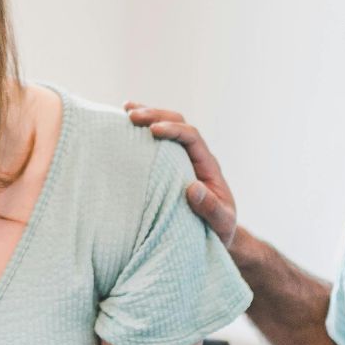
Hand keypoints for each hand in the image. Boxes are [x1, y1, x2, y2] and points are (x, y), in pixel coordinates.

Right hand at [124, 102, 237, 248]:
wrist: (216, 235)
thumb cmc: (219, 231)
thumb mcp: (221, 223)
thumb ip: (211, 208)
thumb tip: (193, 188)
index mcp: (207, 166)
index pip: (192, 137)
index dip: (173, 130)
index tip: (153, 131)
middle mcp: (195, 157)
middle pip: (178, 123)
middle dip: (156, 115)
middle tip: (131, 115)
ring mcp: (181, 159)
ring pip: (167, 127)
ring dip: (148, 116)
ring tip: (125, 109)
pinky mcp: (168, 166)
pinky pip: (156, 144)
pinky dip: (141, 131)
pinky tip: (123, 125)